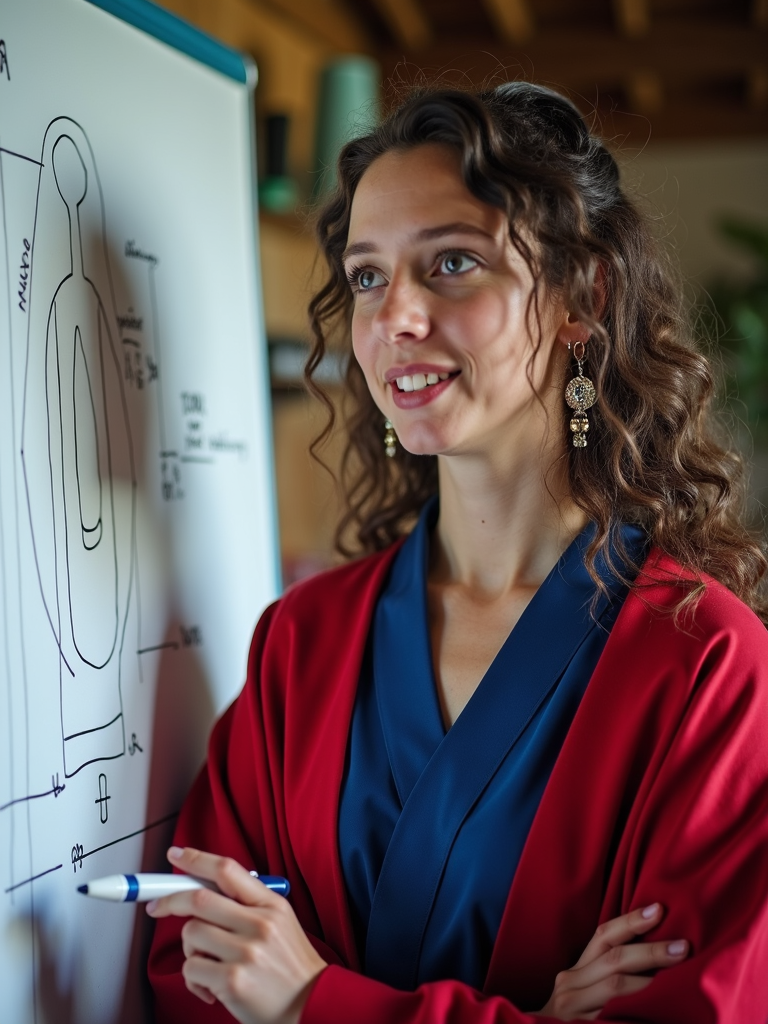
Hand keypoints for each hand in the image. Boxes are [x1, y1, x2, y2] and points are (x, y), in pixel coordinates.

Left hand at [147, 847, 326, 1023]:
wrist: (312, 1006)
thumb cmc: (290, 967)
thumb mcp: (281, 923)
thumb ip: (249, 904)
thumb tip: (203, 890)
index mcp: (272, 905)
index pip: (228, 870)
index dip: (196, 859)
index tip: (176, 854)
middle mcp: (259, 924)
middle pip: (199, 898)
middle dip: (170, 900)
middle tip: (158, 907)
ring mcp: (245, 952)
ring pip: (191, 933)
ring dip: (189, 948)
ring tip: (207, 963)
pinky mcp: (232, 981)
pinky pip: (190, 969)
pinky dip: (193, 979)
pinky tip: (211, 987)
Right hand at [535, 903, 687, 1020]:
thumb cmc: (575, 1016)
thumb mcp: (584, 989)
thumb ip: (607, 973)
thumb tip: (654, 956)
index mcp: (576, 968)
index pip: (603, 935)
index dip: (630, 921)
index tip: (658, 909)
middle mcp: (570, 982)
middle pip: (614, 959)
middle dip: (651, 951)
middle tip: (682, 947)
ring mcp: (573, 1007)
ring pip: (616, 987)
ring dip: (649, 982)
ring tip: (679, 979)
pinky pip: (612, 1016)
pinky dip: (636, 1012)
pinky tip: (657, 1011)